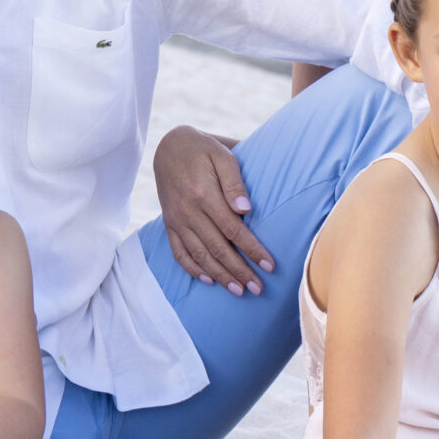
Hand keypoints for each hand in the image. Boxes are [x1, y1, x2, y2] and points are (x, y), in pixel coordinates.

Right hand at [154, 126, 272, 295]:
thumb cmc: (203, 150)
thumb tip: (245, 209)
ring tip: (238, 291)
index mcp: (203, 194)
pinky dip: (192, 268)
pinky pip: (178, 252)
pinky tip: (208, 280)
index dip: (252, 249)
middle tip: (258, 289)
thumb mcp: (221, 155)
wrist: (168, 146)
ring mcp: (176, 219)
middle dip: (239, 271)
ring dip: (220, 276)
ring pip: (199, 255)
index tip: (269, 265)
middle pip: (217, 248)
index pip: (232, 229)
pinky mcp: (169, 224)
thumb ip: (234, 182)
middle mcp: (187, 211)